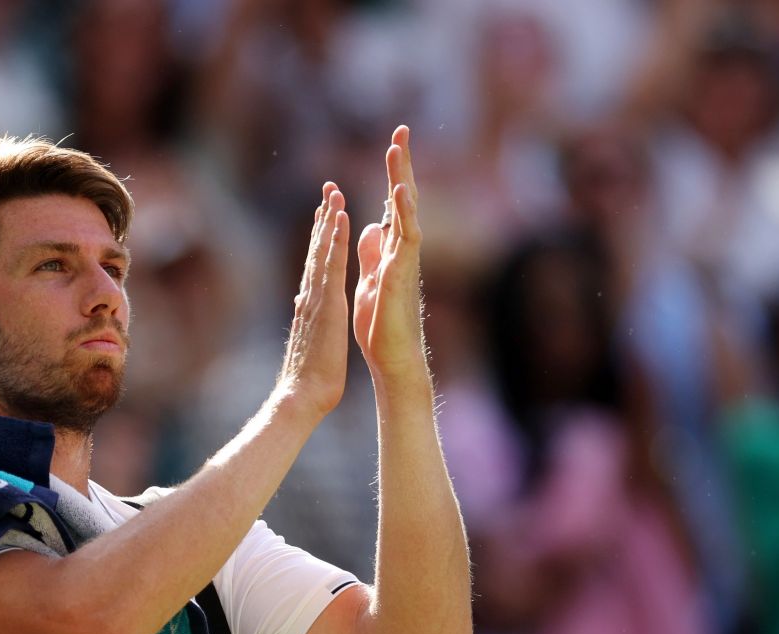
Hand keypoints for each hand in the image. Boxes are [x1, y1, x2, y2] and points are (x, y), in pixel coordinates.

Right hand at [275, 182, 349, 417]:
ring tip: (334, 193)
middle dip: (323, 219)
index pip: (317, 265)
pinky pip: (332, 263)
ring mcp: (317, 297)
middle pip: (316, 250)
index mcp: (312, 305)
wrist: (302, 395)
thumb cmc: (310, 378)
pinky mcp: (326, 302)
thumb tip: (302, 305)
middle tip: (329, 191)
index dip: (322, 239)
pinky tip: (340, 217)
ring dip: (329, 219)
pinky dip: (335, 237)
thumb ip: (309, 319)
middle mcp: (311, 295)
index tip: (327, 215)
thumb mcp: (314, 340)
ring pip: (322, 250)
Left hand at [354, 126, 428, 393]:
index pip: (391, 204)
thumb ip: (372, 253)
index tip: (392, 145)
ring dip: (402, 178)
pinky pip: (407, 238)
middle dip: (401, 165)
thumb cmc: (382, 324)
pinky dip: (403, 213)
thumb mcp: (370, 279)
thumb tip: (371, 226)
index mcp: (391, 249)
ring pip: (408, 210)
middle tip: (401, 130)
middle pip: (403, 198)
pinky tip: (398, 191)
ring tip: (398, 148)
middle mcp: (402, 249)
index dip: (391, 175)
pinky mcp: (402, 274)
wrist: (391, 358)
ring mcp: (405, 260)